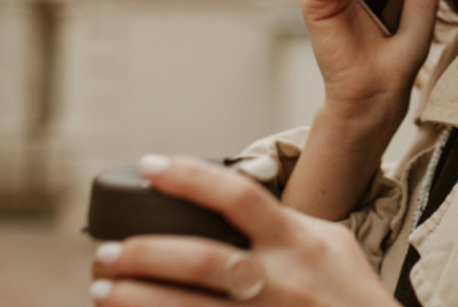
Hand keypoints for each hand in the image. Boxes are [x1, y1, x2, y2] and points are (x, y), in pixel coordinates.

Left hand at [90, 155, 396, 306]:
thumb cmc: (355, 297)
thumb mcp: (333, 245)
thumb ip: (288, 224)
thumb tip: (241, 203)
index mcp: (296, 243)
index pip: (238, 196)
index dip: (189, 176)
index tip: (149, 164)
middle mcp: (278, 281)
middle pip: (198, 260)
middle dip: (143, 253)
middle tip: (105, 252)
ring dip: (136, 298)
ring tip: (101, 290)